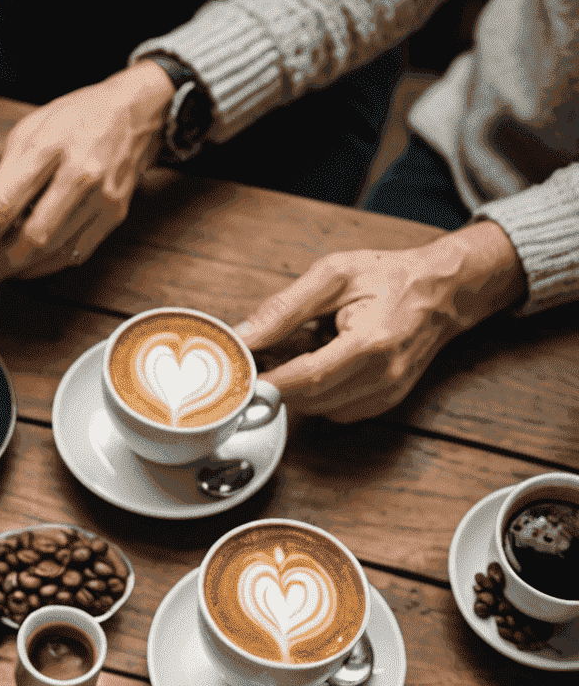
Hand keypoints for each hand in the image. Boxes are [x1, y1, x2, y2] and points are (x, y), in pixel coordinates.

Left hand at [0, 61, 172, 277]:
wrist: (133, 111)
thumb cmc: (74, 118)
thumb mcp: (28, 130)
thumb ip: (1, 173)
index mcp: (48, 146)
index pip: (1, 205)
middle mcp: (79, 174)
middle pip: (28, 238)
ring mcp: (101, 198)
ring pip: (51, 251)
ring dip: (14, 267)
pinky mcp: (114, 215)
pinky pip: (73, 254)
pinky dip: (43, 265)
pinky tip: (23, 264)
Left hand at [235, 222, 526, 422]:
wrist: (444, 290)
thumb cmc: (392, 276)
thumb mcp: (334, 275)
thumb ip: (285, 308)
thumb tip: (245, 336)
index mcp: (372, 341)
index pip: (308, 377)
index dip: (269, 383)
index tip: (241, 379)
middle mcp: (383, 375)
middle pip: (310, 399)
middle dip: (277, 385)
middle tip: (260, 362)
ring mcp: (387, 393)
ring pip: (319, 409)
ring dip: (297, 391)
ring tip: (295, 356)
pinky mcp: (385, 402)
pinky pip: (337, 411)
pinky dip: (319, 395)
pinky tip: (321, 366)